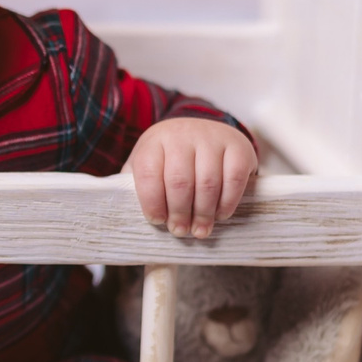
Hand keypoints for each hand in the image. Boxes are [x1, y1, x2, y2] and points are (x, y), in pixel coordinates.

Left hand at [129, 118, 257, 239]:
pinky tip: (220, 215)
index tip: (157, 220)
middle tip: (180, 231)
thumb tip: (123, 215)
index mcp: (155, 141)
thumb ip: (135, 184)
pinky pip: (234, 180)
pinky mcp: (239, 147)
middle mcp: (183, 135)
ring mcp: (212, 138)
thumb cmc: (171, 157)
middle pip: (179, 181)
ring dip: (203, 213)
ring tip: (200, 230)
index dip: (152, 202)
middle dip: (179, 213)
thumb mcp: (149, 163)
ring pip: (207, 183)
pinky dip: (227, 203)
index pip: (148, 173)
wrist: (204, 131)